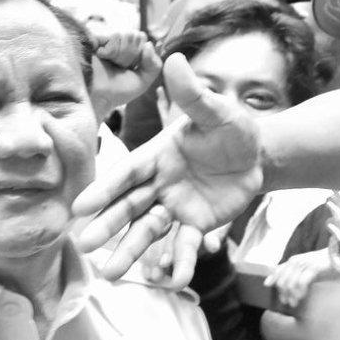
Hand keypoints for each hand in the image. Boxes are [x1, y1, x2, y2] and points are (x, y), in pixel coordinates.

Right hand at [74, 53, 262, 286]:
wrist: (259, 154)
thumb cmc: (231, 128)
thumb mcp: (216, 110)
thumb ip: (194, 94)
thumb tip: (175, 59)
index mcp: (156, 155)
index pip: (126, 174)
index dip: (104, 190)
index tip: (80, 207)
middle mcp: (159, 184)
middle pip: (129, 207)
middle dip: (109, 225)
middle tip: (85, 246)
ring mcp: (175, 207)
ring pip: (149, 232)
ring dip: (132, 252)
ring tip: (112, 276)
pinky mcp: (196, 225)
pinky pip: (186, 246)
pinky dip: (181, 263)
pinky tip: (174, 280)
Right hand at [90, 29, 162, 117]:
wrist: (98, 97)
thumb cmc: (118, 91)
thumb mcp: (143, 80)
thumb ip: (154, 64)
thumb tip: (149, 43)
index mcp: (128, 49)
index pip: (143, 38)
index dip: (141, 55)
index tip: (130, 68)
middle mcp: (117, 41)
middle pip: (137, 35)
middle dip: (131, 55)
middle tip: (118, 66)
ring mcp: (106, 37)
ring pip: (126, 35)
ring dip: (120, 54)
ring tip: (109, 62)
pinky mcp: (94, 36)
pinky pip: (114, 36)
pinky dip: (110, 50)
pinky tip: (101, 56)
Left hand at [264, 248, 338, 310]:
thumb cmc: (322, 265)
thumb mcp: (304, 270)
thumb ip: (290, 274)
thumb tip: (270, 283)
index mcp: (292, 261)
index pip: (277, 272)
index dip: (274, 282)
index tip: (277, 294)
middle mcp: (296, 261)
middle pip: (282, 279)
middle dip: (284, 293)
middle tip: (288, 303)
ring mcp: (304, 264)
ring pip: (290, 282)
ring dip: (292, 295)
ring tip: (295, 303)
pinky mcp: (313, 267)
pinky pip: (301, 282)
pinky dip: (300, 291)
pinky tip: (301, 297)